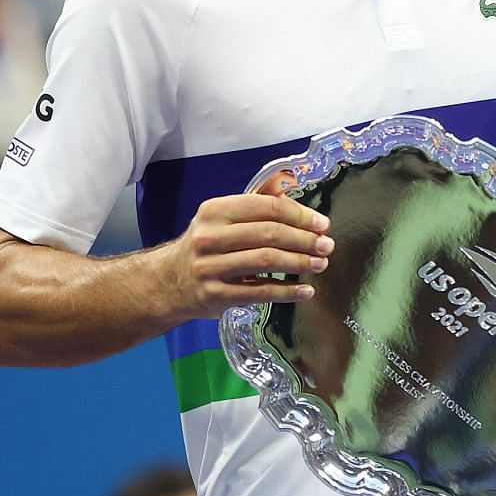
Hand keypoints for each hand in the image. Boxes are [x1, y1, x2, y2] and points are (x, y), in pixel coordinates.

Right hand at [161, 172, 332, 316]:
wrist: (168, 281)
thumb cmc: (207, 245)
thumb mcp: (222, 218)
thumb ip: (256, 207)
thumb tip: (299, 201)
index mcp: (215, 210)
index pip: (267, 207)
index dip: (300, 215)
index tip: (322, 224)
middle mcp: (210, 236)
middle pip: (270, 234)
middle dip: (305, 240)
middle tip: (327, 246)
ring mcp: (210, 267)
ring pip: (266, 261)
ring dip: (300, 263)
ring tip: (320, 265)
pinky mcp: (215, 295)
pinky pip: (259, 292)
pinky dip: (287, 292)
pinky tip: (305, 291)